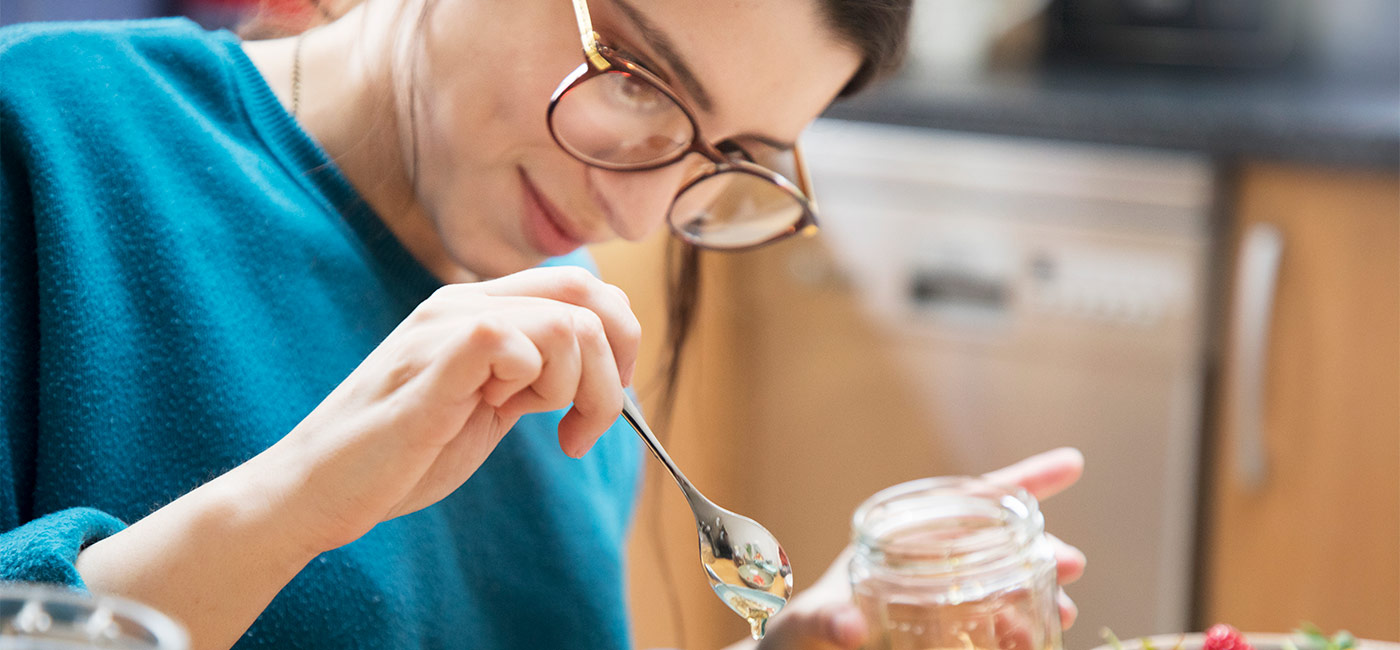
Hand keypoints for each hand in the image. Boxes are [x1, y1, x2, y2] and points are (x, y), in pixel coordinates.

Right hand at [260, 266, 640, 554]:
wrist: (321, 489)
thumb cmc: (405, 451)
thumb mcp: (491, 402)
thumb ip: (538, 374)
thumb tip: (608, 367)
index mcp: (480, 308)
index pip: (581, 284)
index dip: (619, 338)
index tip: (606, 398)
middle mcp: (463, 304)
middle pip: (585, 295)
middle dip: (613, 369)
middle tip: (588, 425)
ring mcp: (443, 329)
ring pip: (565, 324)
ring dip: (579, 388)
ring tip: (552, 429)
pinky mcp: (428, 365)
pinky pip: (507, 340)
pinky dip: (533, 384)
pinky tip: (508, 415)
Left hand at [734, 448, 1086, 649]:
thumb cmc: (799, 632)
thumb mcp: (809, 623)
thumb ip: (825, 621)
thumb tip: (849, 628)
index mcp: (902, 538)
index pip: (970, 499)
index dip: (1023, 481)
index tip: (1073, 463)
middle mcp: (928, 563)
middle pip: (1000, 543)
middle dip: (1042, 549)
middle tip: (1073, 565)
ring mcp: (940, 598)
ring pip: (1004, 585)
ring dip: (1038, 595)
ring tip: (1064, 613)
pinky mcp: (945, 633)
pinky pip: (993, 624)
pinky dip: (1018, 631)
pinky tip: (1034, 641)